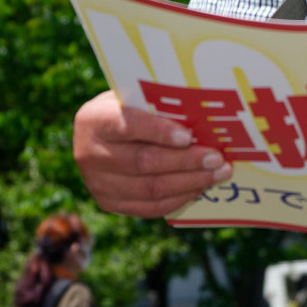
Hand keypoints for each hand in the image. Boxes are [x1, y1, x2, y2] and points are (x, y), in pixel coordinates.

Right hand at [73, 90, 231, 218]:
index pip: (127, 125)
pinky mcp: (108, 203)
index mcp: (94, 120)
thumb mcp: (133, 99)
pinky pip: (149, 207)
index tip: (189, 136)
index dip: (159, 132)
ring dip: (190, 182)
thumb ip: (157, 107)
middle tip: (217, 158)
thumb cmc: (126, 110)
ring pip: (150, 189)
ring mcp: (97, 183)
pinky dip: (178, 198)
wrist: (96, 138)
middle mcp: (89, 154)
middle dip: (186, 161)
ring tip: (218, 174)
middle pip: (144, 162)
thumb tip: (204, 120)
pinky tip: (199, 188)